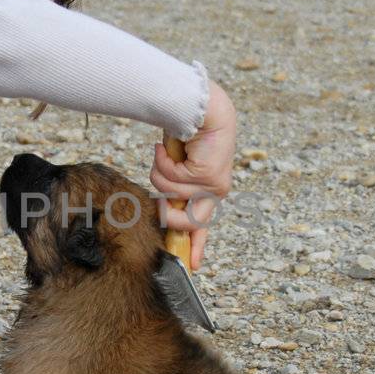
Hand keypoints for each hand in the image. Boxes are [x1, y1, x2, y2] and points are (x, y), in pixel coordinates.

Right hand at [150, 80, 236, 268]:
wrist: (203, 107)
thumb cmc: (189, 132)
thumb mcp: (178, 166)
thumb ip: (174, 187)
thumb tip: (162, 205)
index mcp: (209, 191)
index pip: (202, 225)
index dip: (196, 246)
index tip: (192, 265)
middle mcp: (214, 191)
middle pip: (188, 223)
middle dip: (168, 215)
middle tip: (160, 200)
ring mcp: (213, 185)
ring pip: (170, 196)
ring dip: (160, 172)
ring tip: (166, 152)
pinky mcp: (208, 176)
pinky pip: (170, 179)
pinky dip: (162, 160)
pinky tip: (168, 146)